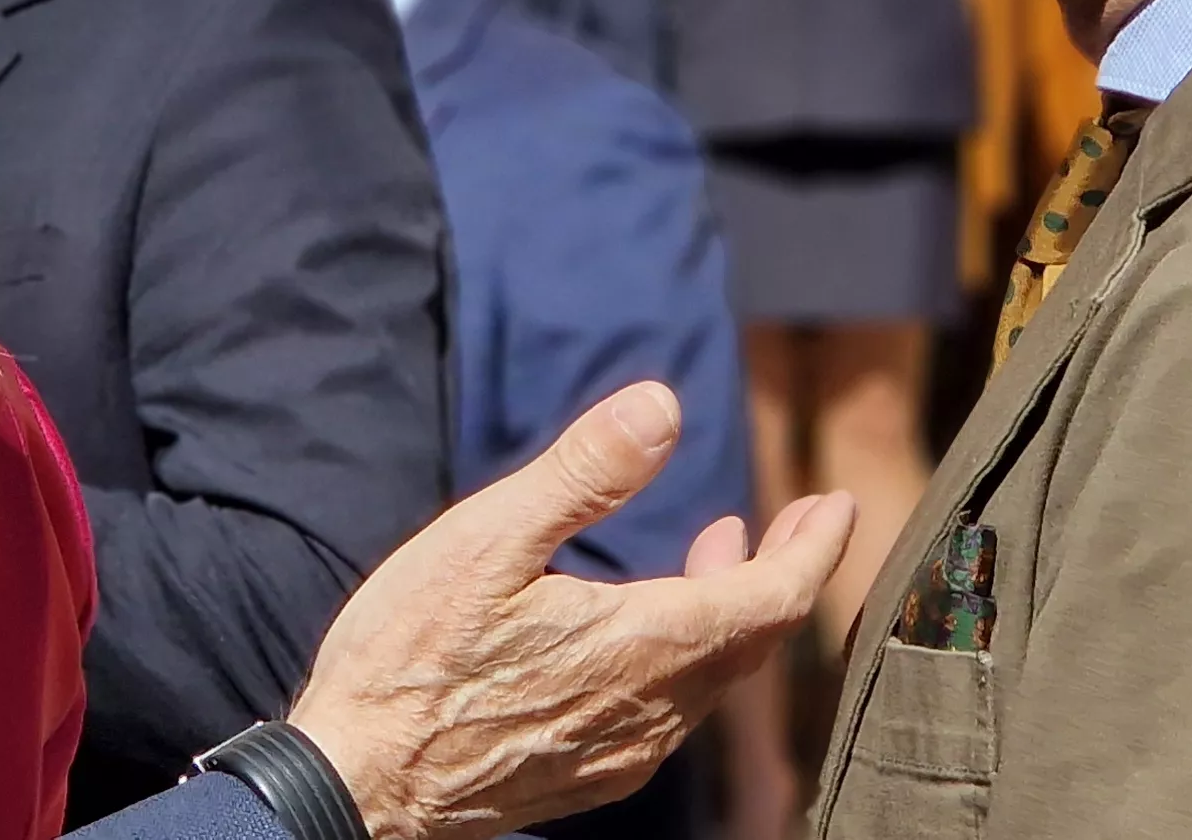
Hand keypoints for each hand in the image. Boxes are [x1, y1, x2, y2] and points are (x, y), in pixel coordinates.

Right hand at [281, 382, 854, 839]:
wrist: (356, 786)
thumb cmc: (409, 660)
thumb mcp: (487, 541)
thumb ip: (584, 473)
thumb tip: (662, 406)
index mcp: (643, 646)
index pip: (771, 600)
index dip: (812, 550)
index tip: (835, 506)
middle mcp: (651, 712)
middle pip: (750, 641)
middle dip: (779, 572)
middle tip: (795, 522)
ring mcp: (621, 753)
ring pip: (710, 681)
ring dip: (728, 614)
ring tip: (717, 555)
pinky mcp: (586, 779)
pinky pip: (668, 715)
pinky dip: (686, 658)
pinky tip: (645, 635)